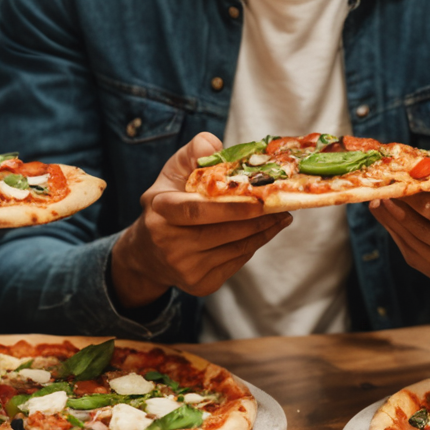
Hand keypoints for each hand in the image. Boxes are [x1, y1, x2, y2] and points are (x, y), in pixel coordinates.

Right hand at [109, 134, 291, 309]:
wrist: (148, 253)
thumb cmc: (166, 204)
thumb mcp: (171, 174)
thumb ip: (193, 154)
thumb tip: (214, 144)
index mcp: (160, 211)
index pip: (196, 210)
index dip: (230, 208)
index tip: (259, 201)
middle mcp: (168, 243)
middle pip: (221, 232)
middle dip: (257, 219)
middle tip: (281, 204)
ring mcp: (184, 268)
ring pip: (234, 248)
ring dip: (263, 232)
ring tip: (281, 216)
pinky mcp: (199, 285)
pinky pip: (235, 262)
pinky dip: (253, 245)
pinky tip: (265, 231)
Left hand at [371, 181, 429, 301]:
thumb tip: (425, 161)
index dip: (418, 195)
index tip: (401, 177)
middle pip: (424, 226)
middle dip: (401, 204)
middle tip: (384, 185)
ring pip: (412, 237)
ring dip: (390, 215)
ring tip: (377, 195)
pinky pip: (408, 247)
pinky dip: (392, 227)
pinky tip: (381, 210)